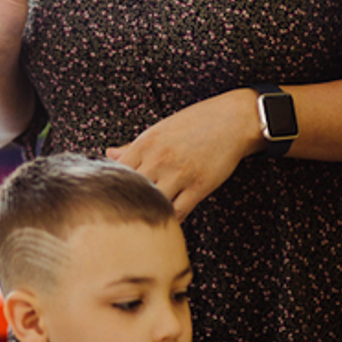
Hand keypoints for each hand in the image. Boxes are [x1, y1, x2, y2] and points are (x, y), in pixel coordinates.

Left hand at [106, 90, 259, 220]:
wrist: (232, 120)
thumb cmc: (195, 122)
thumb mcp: (160, 129)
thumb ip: (133, 146)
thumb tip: (109, 154)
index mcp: (145, 143)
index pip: (116, 173)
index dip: (112, 187)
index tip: (114, 196)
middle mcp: (158, 159)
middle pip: (131, 191)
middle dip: (127, 203)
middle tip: (125, 214)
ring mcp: (178, 174)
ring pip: (153, 204)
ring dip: (149, 213)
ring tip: (145, 221)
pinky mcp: (199, 186)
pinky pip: (178, 212)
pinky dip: (170, 220)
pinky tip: (167, 221)